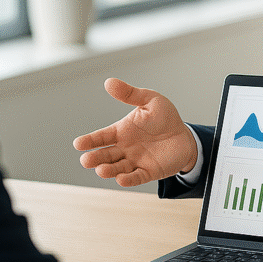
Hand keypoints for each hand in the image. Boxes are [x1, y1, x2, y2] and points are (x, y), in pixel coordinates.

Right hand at [74, 78, 198, 186]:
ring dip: (109, 170)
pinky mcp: (149, 172)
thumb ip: (130, 94)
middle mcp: (124, 148)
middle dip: (95, 158)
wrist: (185, 135)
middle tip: (85, 161)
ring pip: (118, 168)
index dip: (89, 141)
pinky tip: (121, 179)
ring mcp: (135, 161)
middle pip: (105, 155)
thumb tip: (109, 82)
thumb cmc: (164, 117)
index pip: (101, 137)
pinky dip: (129, 179)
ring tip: (101, 170)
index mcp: (121, 131)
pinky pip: (137, 177)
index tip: (78, 144)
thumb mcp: (149, 100)